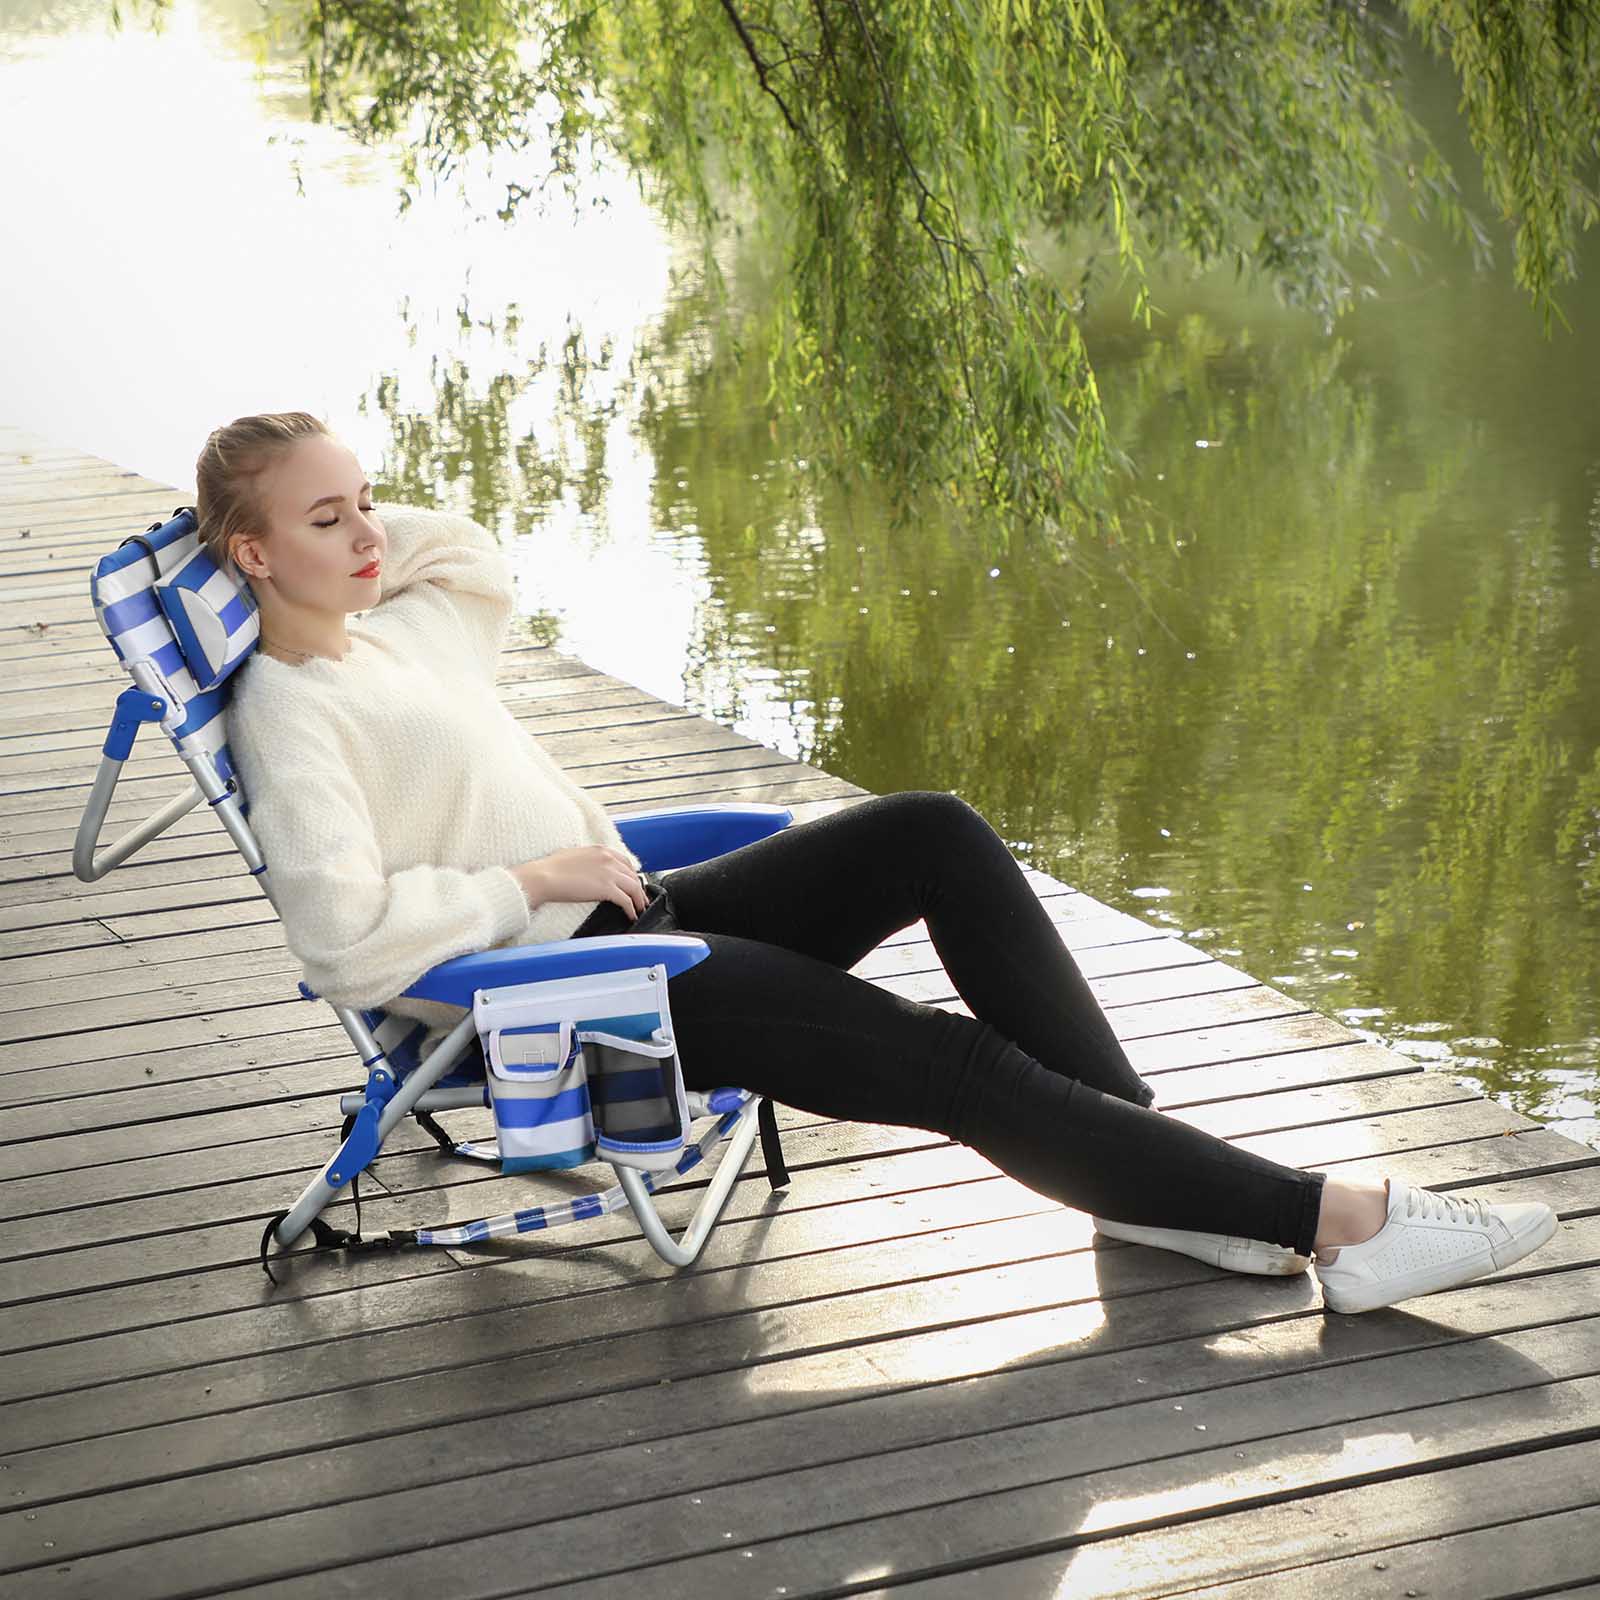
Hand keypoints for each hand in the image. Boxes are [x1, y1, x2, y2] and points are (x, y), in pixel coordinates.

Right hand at [513, 846, 646, 921]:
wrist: (543, 877)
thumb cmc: (551, 868)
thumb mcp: (575, 856)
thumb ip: (589, 861)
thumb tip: (591, 871)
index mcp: (601, 850)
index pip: (626, 863)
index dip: (632, 876)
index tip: (633, 885)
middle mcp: (609, 859)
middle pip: (633, 875)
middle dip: (639, 889)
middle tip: (641, 900)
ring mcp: (609, 873)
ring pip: (634, 888)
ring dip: (639, 901)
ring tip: (640, 910)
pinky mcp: (606, 889)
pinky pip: (627, 901)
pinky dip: (632, 909)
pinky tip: (631, 916)